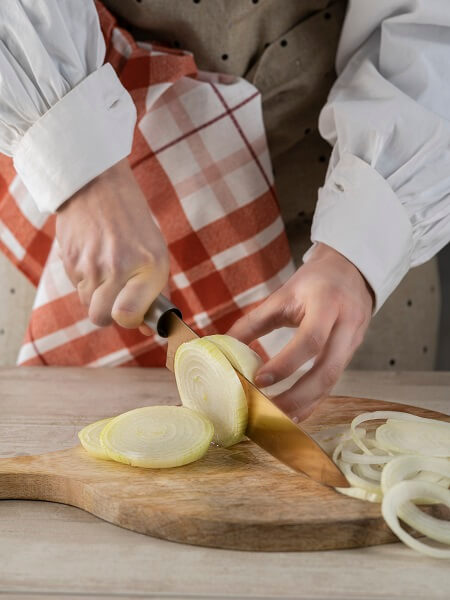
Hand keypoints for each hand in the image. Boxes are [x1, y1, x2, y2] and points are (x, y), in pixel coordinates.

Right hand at [56, 159, 168, 328]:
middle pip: (101, 317)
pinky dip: (84, 279)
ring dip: (96, 294)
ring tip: (106, 268)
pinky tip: (93, 256)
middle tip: (118, 296)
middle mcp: (117, 267)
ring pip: (86, 303)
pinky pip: (75, 285)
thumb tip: (146, 330)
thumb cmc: (134, 226)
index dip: (130, 320)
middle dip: (109, 312)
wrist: (99, 188)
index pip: (128, 316)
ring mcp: (90, 264)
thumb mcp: (156, 255)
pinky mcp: (69, 260)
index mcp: (147, 267)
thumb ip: (155, 293)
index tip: (134, 313)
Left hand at [228, 243, 373, 420]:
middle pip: (327, 370)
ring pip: (333, 381)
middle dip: (298, 396)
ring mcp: (354, 341)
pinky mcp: (353, 353)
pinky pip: (334, 382)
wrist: (351, 272)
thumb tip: (224, 346)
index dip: (286, 364)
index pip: (311, 340)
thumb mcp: (283, 294)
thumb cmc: (314, 282)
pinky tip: (296, 412)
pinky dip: (314, 400)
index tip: (259, 380)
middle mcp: (347, 324)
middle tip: (269, 410)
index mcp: (327, 303)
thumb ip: (254, 321)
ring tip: (278, 417)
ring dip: (305, 404)